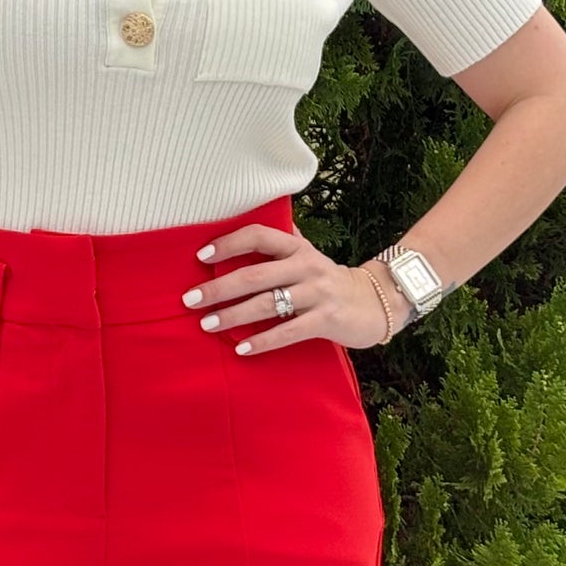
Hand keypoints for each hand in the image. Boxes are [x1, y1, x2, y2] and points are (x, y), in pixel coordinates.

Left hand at [179, 222, 413, 353]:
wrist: (374, 303)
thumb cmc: (328, 279)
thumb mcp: (306, 254)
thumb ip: (281, 239)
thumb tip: (247, 217)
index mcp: (297, 247)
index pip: (259, 235)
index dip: (229, 243)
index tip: (201, 256)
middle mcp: (306, 266)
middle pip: (254, 274)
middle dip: (218, 288)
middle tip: (190, 300)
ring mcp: (317, 293)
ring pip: (267, 304)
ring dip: (233, 316)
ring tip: (207, 324)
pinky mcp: (325, 319)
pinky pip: (288, 331)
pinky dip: (262, 341)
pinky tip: (241, 349)